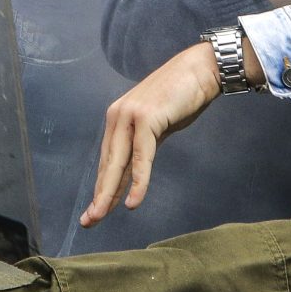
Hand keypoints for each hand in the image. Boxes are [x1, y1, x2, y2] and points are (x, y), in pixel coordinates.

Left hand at [83, 42, 223, 225]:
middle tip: (88, 221)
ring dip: (109, 193)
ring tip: (100, 216)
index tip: (96, 210)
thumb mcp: (158, 127)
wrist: (201, 70)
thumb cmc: (182, 97)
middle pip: (107, 164)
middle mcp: (118, 116)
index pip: (109, 160)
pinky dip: (138, 181)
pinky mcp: (147, 118)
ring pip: (118, 163)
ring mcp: (131, 116)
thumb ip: (144, 147)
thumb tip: (134, 172)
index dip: (104, 187)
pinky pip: (141, 157)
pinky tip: (134, 201)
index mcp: (118, 118)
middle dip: (99, 195)